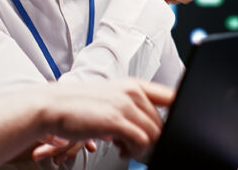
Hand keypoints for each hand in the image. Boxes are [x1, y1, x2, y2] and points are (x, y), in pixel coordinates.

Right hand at [34, 79, 174, 160]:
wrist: (53, 106)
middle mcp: (132, 92)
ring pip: (154, 133)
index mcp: (133, 85)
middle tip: (134, 146)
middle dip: (153, 139)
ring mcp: (125, 105)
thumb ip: (131, 108)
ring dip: (142, 147)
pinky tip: (120, 149)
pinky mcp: (117, 120)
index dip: (181, 109)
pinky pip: (142, 141)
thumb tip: (151, 128)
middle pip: (162, 122)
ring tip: (125, 148)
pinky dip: (135, 151)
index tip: (184, 125)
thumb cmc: (79, 105)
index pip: (171, 95)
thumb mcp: (110, 100)